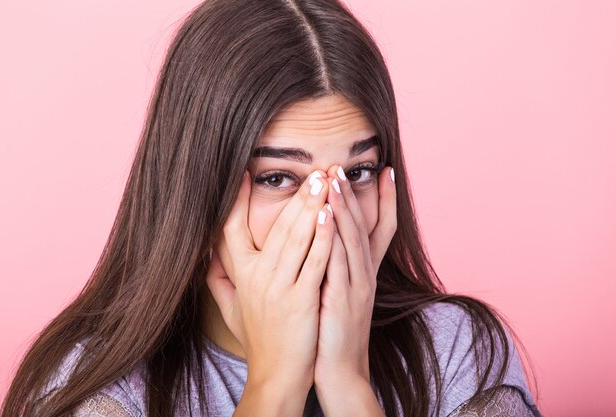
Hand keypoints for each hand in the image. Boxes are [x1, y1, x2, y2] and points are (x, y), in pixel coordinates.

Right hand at [205, 169, 334, 389]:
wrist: (276, 375)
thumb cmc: (259, 339)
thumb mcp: (231, 309)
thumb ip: (218, 281)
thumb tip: (206, 256)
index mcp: (240, 275)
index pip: (232, 229)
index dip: (237, 201)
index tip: (246, 173)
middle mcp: (256, 278)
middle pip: (275, 227)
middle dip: (296, 196)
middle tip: (313, 171)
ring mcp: (278, 288)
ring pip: (295, 239)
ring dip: (311, 207)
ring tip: (324, 181)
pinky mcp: (300, 301)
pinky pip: (313, 262)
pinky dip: (322, 237)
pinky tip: (330, 216)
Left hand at [313, 165, 396, 387]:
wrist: (341, 371)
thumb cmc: (334, 333)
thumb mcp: (339, 295)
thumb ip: (337, 269)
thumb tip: (327, 242)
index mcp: (364, 274)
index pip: (379, 229)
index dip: (385, 200)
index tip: (385, 171)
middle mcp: (365, 275)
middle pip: (364, 227)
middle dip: (355, 195)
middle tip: (344, 166)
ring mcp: (357, 287)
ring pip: (352, 239)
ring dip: (344, 207)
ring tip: (335, 179)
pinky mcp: (343, 299)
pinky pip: (339, 262)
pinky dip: (334, 236)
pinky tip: (327, 215)